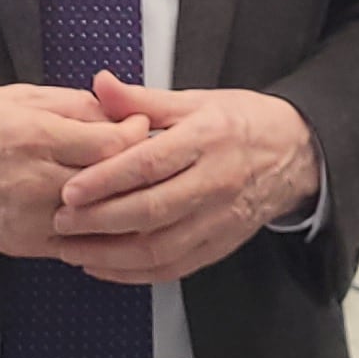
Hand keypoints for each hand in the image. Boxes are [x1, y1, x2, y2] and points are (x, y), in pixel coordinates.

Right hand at [0, 84, 153, 259]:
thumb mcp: (23, 98)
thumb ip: (76, 105)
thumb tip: (119, 112)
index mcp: (37, 138)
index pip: (112, 144)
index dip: (136, 133)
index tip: (140, 124)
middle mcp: (37, 182)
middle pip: (113, 183)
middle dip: (139, 169)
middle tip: (150, 155)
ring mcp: (33, 219)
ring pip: (102, 220)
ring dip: (125, 204)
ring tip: (137, 186)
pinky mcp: (27, 244)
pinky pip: (79, 245)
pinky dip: (99, 232)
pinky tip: (109, 216)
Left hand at [46, 72, 320, 283]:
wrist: (297, 153)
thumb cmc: (241, 122)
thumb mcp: (195, 100)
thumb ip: (143, 100)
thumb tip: (100, 84)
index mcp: (206, 139)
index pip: (150, 164)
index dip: (106, 180)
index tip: (70, 190)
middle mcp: (215, 182)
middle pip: (151, 211)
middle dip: (99, 222)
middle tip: (61, 221)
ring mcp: (220, 219)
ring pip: (160, 248)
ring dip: (110, 256)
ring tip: (73, 250)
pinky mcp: (221, 245)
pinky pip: (174, 268)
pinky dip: (135, 273)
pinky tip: (104, 267)